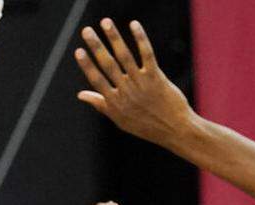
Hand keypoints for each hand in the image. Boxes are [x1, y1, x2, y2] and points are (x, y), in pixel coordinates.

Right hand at [75, 19, 193, 145]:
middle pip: (108, 65)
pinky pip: (147, 55)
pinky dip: (140, 39)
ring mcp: (142, 84)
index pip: (97, 80)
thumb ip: (101, 105)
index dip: (87, 66)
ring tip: (105, 23)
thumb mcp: (121, 120)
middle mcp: (127, 92)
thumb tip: (80, 94)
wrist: (176, 131)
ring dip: (114, 38)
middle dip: (96, 47)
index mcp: (116, 103)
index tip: (78, 51)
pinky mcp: (157, 78)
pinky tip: (133, 25)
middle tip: (86, 31)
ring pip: (125, 57)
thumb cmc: (148, 126)